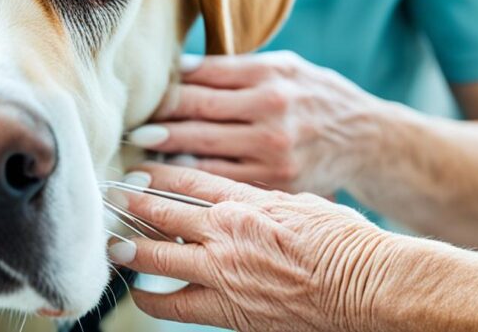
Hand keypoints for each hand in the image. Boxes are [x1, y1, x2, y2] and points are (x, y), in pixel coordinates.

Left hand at [108, 164, 395, 331]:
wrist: (368, 287)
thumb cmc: (344, 241)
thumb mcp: (298, 202)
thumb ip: (258, 198)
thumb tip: (232, 194)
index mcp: (245, 199)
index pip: (186, 179)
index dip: (155, 173)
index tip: (136, 168)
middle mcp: (226, 231)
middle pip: (162, 210)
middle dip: (130, 202)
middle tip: (109, 195)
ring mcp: (223, 271)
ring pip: (156, 255)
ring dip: (128, 246)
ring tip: (113, 241)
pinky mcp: (227, 309)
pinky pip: (174, 304)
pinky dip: (150, 297)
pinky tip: (139, 292)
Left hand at [129, 51, 385, 193]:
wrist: (368, 139)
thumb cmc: (315, 96)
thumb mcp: (283, 67)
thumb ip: (232, 68)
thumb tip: (178, 69)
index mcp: (268, 77)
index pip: (201, 82)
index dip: (166, 93)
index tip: (142, 102)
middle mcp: (270, 112)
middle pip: (197, 117)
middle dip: (159, 126)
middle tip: (132, 134)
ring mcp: (274, 152)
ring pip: (205, 155)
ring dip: (167, 161)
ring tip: (139, 165)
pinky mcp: (277, 184)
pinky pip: (224, 185)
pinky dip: (195, 187)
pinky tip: (171, 189)